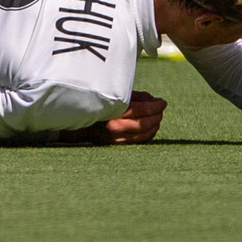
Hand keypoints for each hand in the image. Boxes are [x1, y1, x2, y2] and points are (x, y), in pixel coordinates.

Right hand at [48, 91, 166, 145]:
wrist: (78, 122)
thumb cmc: (100, 104)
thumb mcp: (116, 96)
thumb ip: (136, 97)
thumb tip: (155, 101)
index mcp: (114, 111)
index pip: (143, 109)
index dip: (157, 106)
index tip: (162, 102)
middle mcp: (115, 127)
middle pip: (146, 123)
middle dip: (157, 116)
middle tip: (160, 110)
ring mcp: (115, 139)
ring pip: (144, 134)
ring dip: (155, 125)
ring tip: (157, 118)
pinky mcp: (116, 145)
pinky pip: (138, 142)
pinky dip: (148, 134)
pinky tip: (150, 128)